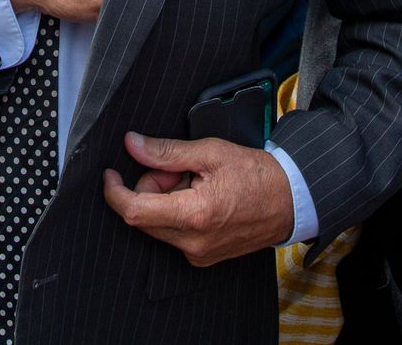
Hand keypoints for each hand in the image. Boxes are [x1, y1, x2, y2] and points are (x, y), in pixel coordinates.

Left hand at [101, 131, 292, 266]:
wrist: (291, 201)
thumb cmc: (257, 174)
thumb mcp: (210, 152)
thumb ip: (166, 151)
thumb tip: (133, 144)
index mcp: (194, 215)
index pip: (134, 211)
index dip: (115, 192)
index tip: (110, 175)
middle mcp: (193, 242)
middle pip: (145, 215)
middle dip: (151, 187)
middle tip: (177, 168)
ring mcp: (199, 253)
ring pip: (158, 224)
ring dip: (166, 199)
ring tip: (196, 182)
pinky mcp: (204, 257)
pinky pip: (174, 233)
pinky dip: (178, 213)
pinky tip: (201, 198)